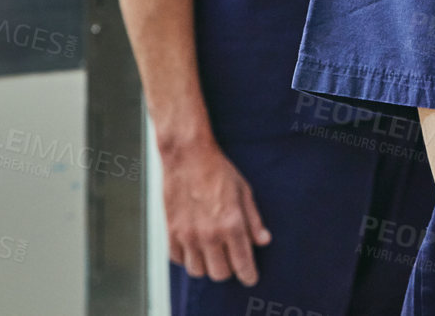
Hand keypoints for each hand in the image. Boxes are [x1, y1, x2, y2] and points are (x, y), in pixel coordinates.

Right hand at [161, 136, 272, 284]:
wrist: (187, 156)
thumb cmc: (218, 170)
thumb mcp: (244, 192)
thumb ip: (254, 220)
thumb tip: (263, 241)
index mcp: (231, 224)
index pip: (242, 264)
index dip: (248, 275)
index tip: (250, 278)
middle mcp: (209, 234)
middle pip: (219, 273)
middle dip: (228, 270)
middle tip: (231, 259)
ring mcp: (188, 234)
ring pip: (198, 271)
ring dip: (206, 265)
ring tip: (212, 253)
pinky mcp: (171, 231)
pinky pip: (178, 259)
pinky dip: (187, 257)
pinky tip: (194, 245)